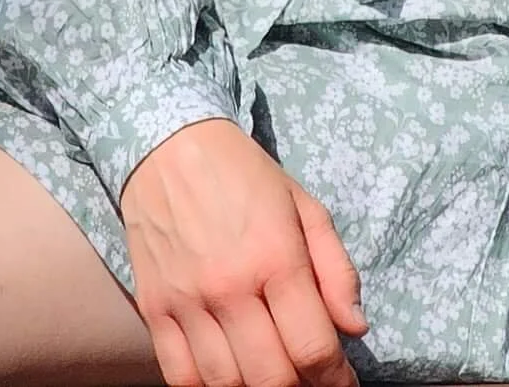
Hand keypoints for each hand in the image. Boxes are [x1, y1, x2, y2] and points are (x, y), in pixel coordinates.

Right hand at [120, 118, 368, 386]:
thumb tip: (355, 327)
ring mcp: (187, 302)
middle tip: (311, 380)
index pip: (312, 348)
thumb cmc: (245, 175)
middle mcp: (230, 287)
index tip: (343, 383)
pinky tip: (229, 377)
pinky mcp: (154, 309)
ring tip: (273, 377)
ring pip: (226, 384)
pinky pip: (179, 375)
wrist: (167, 146)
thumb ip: (336, 269)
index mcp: (276, 258)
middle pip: (271, 378)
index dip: (336, 379)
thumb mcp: (306, 207)